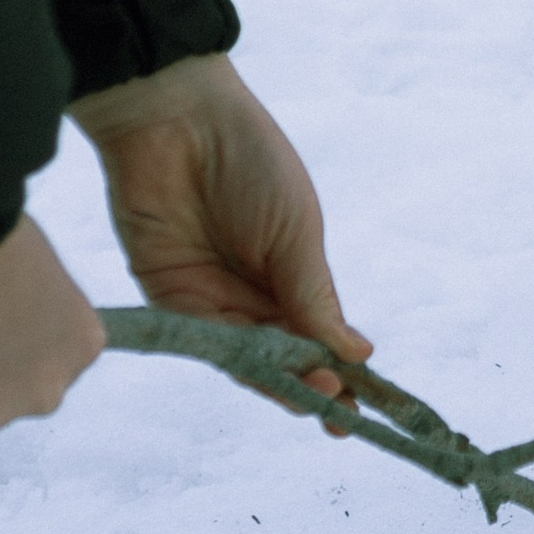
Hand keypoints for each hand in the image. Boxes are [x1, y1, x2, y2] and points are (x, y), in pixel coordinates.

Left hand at [72, 54, 372, 408]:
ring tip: (315, 393)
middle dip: (313, 387)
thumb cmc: (249, 161)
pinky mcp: (170, 302)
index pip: (319, 337)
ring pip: (250, 362)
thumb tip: (358, 354)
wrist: (175, 121)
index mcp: (292, 274)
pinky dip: (239, 363)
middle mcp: (253, 296)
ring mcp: (211, 302)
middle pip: (286, 359)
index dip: (340, 372)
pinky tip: (270, 371)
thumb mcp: (298, 231)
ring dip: (281, 382)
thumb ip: (316, 297)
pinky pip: (207, 345)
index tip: (363, 407)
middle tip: (338, 411)